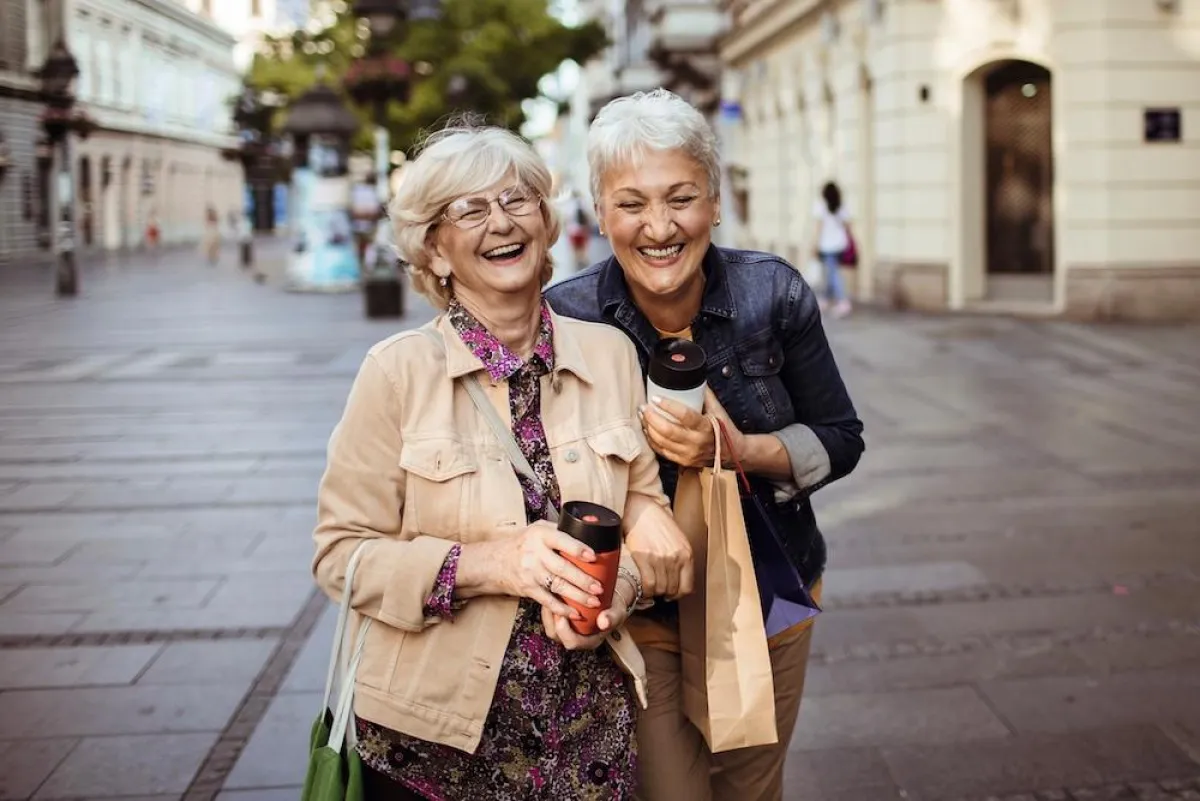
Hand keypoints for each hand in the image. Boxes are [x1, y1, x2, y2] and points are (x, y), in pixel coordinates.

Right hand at [487, 520, 604, 619]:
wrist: (494, 562)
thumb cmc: (522, 544)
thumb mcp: (537, 529)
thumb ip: (558, 531)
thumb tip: (588, 531)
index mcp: (540, 535)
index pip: (561, 540)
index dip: (578, 549)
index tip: (594, 557)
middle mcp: (535, 553)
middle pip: (562, 568)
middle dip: (583, 579)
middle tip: (599, 587)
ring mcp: (530, 572)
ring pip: (558, 585)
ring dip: (578, 596)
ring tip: (594, 601)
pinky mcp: (528, 589)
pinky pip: (547, 600)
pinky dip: (562, 608)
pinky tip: (576, 613)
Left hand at [540, 582, 633, 650]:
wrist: (611, 597)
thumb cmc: (614, 607)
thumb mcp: (617, 611)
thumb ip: (612, 617)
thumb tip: (604, 623)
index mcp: (588, 641)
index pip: (571, 642)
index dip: (564, 631)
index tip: (564, 616)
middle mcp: (575, 637)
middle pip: (555, 634)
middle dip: (551, 618)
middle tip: (553, 602)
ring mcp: (566, 628)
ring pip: (549, 624)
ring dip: (547, 610)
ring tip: (550, 595)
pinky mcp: (561, 617)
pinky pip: (548, 615)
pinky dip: (548, 604)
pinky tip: (550, 592)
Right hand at [624, 503, 693, 599]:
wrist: (642, 510)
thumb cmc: (658, 524)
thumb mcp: (678, 540)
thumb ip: (682, 559)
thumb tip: (681, 581)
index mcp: (686, 553)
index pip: (687, 587)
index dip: (677, 594)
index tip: (670, 594)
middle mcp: (675, 557)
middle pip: (672, 589)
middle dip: (663, 593)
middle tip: (657, 589)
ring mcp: (660, 558)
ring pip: (660, 589)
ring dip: (653, 592)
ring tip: (648, 587)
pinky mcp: (644, 557)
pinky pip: (648, 584)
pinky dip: (645, 590)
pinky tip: (642, 586)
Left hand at [638, 391, 746, 469]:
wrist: (733, 453)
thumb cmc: (724, 429)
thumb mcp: (718, 410)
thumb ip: (705, 394)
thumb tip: (691, 378)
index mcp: (706, 427)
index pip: (684, 415)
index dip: (668, 406)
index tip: (655, 398)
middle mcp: (696, 442)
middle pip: (668, 430)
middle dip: (651, 417)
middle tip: (644, 407)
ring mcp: (689, 453)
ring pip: (662, 441)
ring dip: (648, 428)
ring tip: (643, 416)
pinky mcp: (683, 461)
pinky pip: (662, 451)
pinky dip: (652, 440)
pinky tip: (647, 430)